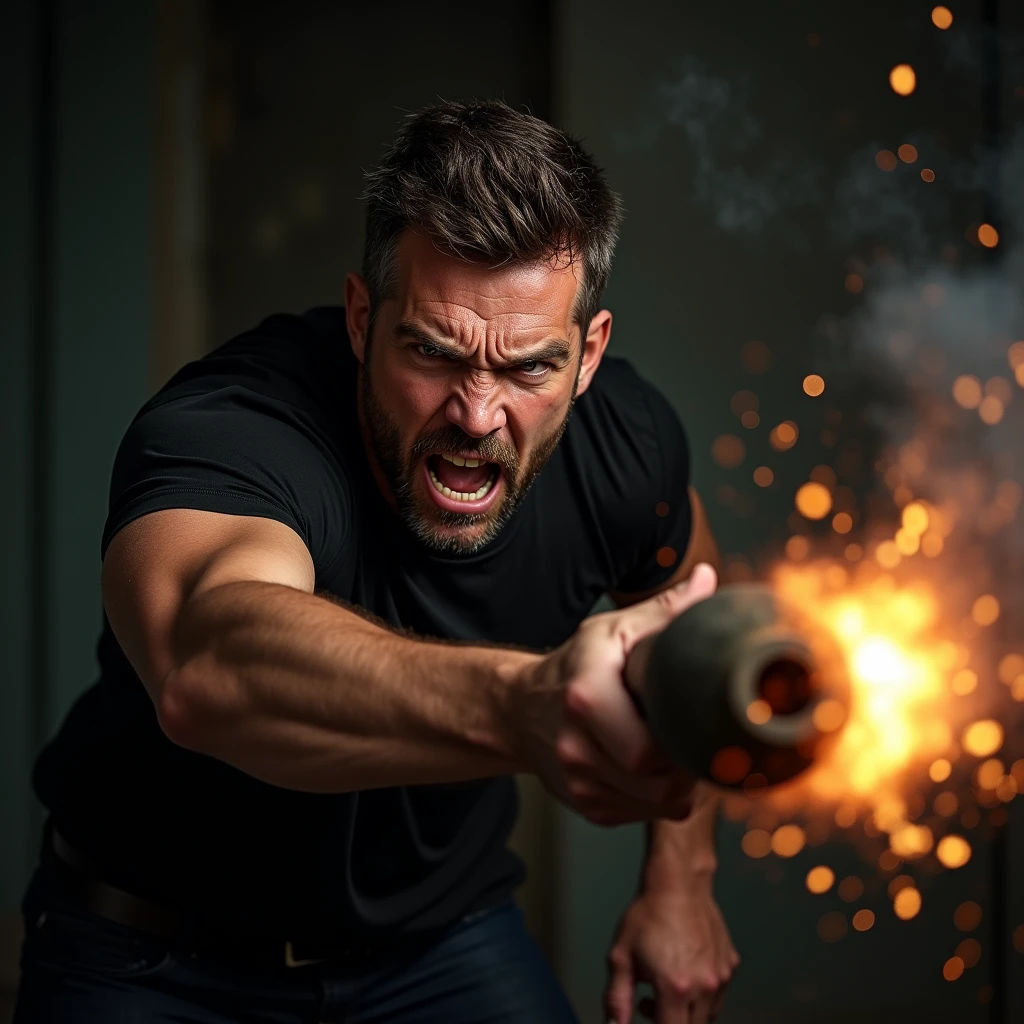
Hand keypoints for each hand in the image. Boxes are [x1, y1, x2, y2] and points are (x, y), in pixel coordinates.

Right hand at [507, 564, 716, 825]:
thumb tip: (707, 579)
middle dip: (685, 766)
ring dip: (678, 784)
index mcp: (585, 695)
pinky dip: (658, 797)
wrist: (521, 708)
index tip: (694, 720)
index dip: (682, 741)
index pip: (648, 750)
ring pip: (657, 805)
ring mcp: (578, 782)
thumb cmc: (578, 663)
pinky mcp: (586, 806)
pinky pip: (643, 815)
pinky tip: (654, 767)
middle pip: (657, 784)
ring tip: (675, 749)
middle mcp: (575, 745)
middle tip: (691, 737)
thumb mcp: (615, 629)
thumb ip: (666, 610)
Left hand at [604, 876, 738, 1023]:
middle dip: (668, 1020)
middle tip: (647, 1001)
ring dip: (687, 1012)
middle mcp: (705, 987)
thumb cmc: (648, 915)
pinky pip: (718, 993)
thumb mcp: (621, 956)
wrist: (678, 883)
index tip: (642, 1011)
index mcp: (676, 988)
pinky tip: (685, 970)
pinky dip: (702, 994)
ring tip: (665, 987)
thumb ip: (617, 998)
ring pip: (707, 1015)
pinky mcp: (730, 964)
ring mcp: (721, 976)